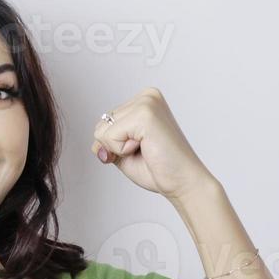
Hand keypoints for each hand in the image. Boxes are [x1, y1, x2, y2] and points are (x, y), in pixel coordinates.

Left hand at [89, 87, 216, 200]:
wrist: (183, 182)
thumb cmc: (159, 168)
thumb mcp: (123, 152)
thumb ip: (105, 142)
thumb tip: (96, 144)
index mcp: (144, 100)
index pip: (104, 123)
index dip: (115, 145)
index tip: (142, 149)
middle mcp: (146, 96)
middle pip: (100, 125)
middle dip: (116, 147)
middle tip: (145, 151)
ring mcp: (147, 102)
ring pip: (102, 131)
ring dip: (120, 149)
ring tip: (147, 149)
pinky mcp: (145, 114)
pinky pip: (109, 137)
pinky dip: (122, 151)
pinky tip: (147, 148)